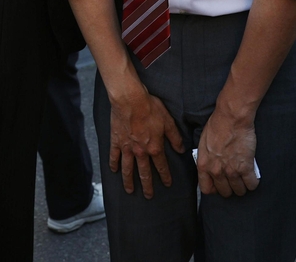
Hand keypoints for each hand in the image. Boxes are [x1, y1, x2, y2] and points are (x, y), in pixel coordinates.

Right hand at [108, 82, 184, 198]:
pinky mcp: (116, 141)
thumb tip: (181, 149)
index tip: (167, 184)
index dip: (165, 176)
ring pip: (128, 168)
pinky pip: (114, 155)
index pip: (161, 166)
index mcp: (155, 147)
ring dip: (129, 181)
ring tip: (129, 190)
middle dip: (147, 185)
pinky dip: (113, 164)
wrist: (130, 99)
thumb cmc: (150, 107)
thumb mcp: (168, 121)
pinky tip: (113, 171)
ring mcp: (127, 147)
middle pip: (144, 172)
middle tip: (149, 196)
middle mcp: (141, 151)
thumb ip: (175, 137)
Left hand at [197, 107, 258, 197]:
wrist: (231, 118)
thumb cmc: (216, 126)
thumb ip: (205, 159)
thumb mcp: (203, 143)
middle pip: (224, 192)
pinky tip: (252, 177)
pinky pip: (252, 184)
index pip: (206, 189)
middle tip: (233, 180)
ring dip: (242, 186)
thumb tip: (209, 168)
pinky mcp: (246, 167)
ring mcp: (232, 171)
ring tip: (243, 179)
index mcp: (203, 165)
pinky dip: (253, 183)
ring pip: (239, 191)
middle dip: (229, 188)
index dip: (214, 189)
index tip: (219, 185)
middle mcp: (216, 171)